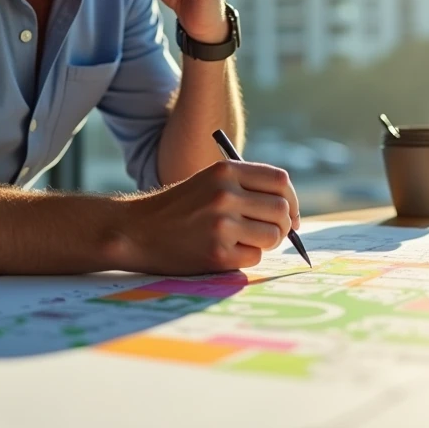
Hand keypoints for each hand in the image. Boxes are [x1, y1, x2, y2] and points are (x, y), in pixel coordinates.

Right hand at [117, 160, 300, 275]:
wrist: (137, 230)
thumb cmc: (178, 208)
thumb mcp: (209, 182)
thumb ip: (245, 188)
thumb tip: (290, 213)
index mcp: (225, 170)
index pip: (279, 181)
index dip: (291, 199)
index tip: (290, 214)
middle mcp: (225, 194)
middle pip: (281, 210)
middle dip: (284, 225)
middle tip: (271, 234)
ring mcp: (221, 224)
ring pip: (272, 235)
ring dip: (267, 243)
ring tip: (246, 242)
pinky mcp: (217, 253)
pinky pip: (254, 257)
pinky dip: (247, 257)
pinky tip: (227, 252)